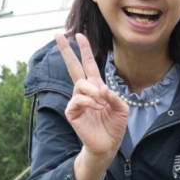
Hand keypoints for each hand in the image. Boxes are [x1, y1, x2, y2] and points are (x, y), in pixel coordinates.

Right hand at [56, 33, 127, 156]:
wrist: (108, 145)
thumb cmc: (114, 126)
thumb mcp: (122, 109)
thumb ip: (114, 96)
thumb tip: (102, 89)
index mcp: (96, 88)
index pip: (89, 65)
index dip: (85, 50)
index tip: (79, 35)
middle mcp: (84, 92)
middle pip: (73, 67)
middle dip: (66, 50)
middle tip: (58, 34)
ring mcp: (77, 101)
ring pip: (80, 85)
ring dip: (93, 92)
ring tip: (102, 104)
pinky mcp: (72, 112)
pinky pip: (78, 100)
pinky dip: (89, 102)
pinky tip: (97, 107)